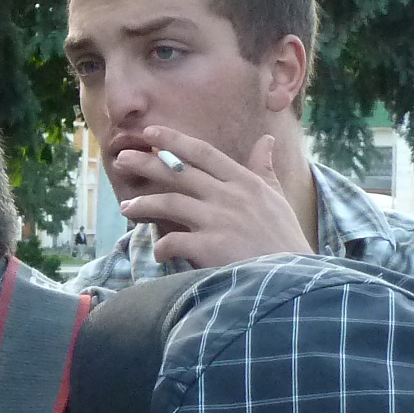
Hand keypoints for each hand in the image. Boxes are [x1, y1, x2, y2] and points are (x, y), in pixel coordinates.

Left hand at [109, 130, 310, 267]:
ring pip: (170, 203)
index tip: (149, 132)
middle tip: (121, 160)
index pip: (203, 153)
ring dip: (143, 204)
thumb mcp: (277, 198)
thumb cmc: (283, 240)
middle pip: (179, 173)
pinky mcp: (211, 248)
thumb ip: (264, 169)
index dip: (174, 140)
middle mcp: (230, 196)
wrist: (292, 280)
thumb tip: (266, 139)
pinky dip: (161, 247)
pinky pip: (173, 241)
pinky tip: (158, 253)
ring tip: (125, 208)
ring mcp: (219, 221)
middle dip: (146, 164)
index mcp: (245, 182)